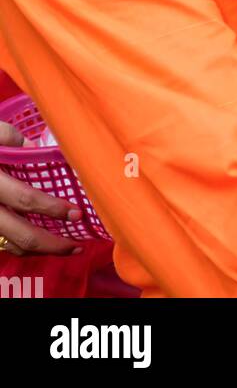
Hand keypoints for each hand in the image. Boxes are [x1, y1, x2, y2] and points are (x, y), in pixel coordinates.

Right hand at [0, 121, 82, 256]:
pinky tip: (38, 242)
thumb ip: (8, 136)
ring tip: (64, 247)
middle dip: (53, 244)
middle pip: (22, 236)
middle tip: (77, 245)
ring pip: (11, 247)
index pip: (25, 200)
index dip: (53, 208)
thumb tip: (35, 146)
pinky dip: (20, 247)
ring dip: (39, 251)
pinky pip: (0, 245)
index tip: (77, 213)